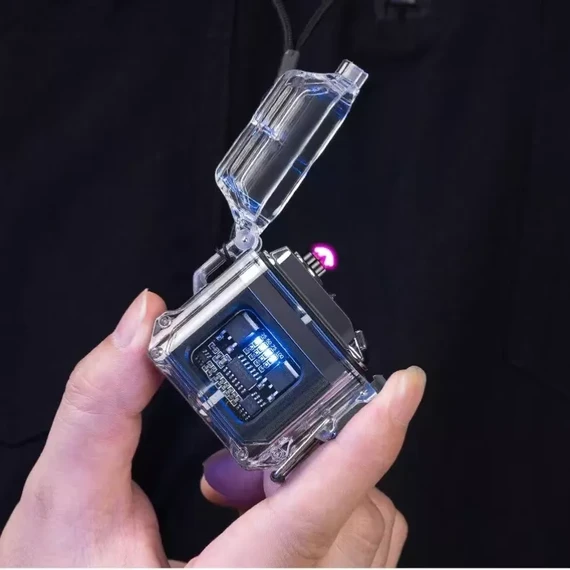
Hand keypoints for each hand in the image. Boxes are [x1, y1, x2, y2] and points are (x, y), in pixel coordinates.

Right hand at [0, 290, 424, 566]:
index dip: (363, 439)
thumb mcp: (65, 503)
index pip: (311, 511)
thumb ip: (101, 404)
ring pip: (373, 529)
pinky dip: (330, 509)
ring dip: (320, 483)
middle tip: (238, 464)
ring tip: (244, 491)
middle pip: (357, 512)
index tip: (403, 385)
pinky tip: (265, 513)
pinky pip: (366, 549)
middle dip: (311, 459)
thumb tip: (145, 321)